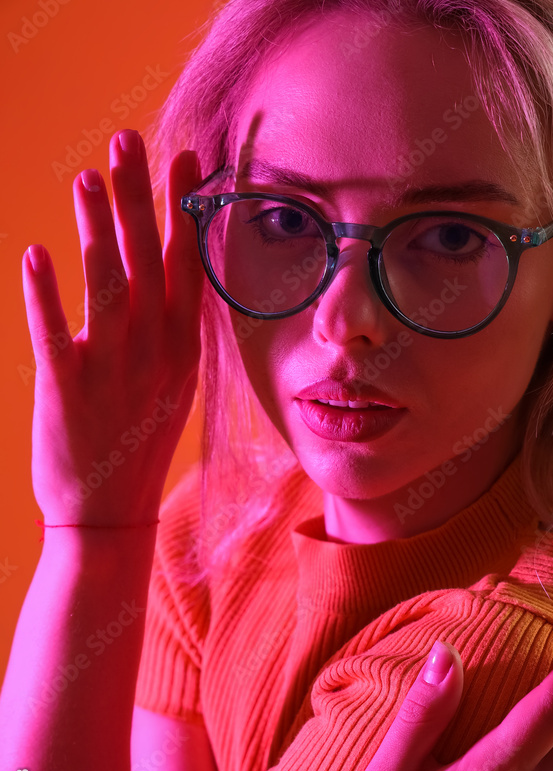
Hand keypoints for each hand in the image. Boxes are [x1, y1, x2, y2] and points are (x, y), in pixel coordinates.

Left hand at [22, 129, 203, 525]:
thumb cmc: (139, 445)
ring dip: (96, 230)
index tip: (185, 157)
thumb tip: (166, 271)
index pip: (186, 266)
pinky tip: (35, 256)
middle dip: (138, 198)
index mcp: (181, 348)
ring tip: (86, 179)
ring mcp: (113, 371)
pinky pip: (55, 335)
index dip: (184, 210)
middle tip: (126, 142)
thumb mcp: (171, 384)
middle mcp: (154, 353)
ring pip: (106, 287)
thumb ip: (170, 328)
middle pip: (146, 262)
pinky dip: (45, 297)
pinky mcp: (67, 391)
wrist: (113, 514)